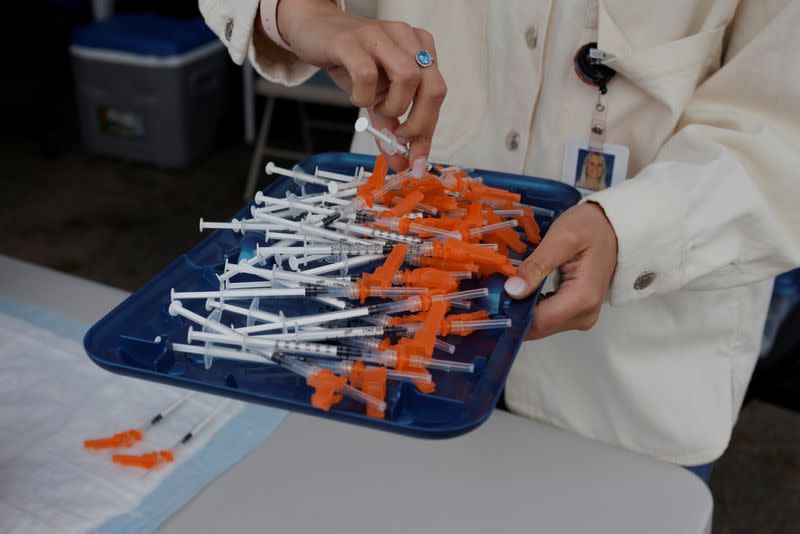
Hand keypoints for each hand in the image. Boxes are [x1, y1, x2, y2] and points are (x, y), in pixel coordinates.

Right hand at [273, 0, 446, 171]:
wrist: (316, 31)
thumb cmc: (351, 62)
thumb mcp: (376, 96)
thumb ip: (390, 127)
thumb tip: (401, 162)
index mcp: (420, 48)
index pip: (437, 93)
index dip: (428, 131)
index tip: (417, 160)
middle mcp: (406, 38)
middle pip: (433, 87)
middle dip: (418, 124)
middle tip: (398, 137)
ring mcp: (380, 36)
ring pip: (407, 77)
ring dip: (393, 107)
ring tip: (375, 107)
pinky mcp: (351, 41)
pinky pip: (367, 75)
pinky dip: (363, 96)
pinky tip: (356, 96)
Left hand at [503, 202, 617, 339]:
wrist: (614, 227)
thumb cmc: (591, 228)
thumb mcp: (561, 238)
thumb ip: (537, 265)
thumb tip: (512, 291)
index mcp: (582, 300)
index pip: (537, 322)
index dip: (511, 313)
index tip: (490, 299)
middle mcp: (583, 316)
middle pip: (538, 327)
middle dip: (513, 313)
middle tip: (492, 292)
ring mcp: (581, 316)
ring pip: (540, 325)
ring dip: (520, 311)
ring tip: (503, 289)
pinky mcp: (576, 312)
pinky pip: (547, 318)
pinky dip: (531, 308)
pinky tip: (520, 291)